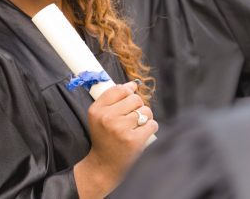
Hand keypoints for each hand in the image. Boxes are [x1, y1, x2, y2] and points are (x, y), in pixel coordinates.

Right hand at [73, 81, 157, 198]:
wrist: (105, 164)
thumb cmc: (104, 138)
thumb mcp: (98, 117)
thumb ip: (112, 99)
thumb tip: (132, 85)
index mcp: (97, 110)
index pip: (119, 90)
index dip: (128, 91)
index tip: (129, 98)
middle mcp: (107, 118)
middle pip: (135, 99)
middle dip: (138, 106)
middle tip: (132, 117)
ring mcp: (120, 129)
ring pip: (145, 111)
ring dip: (146, 117)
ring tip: (137, 126)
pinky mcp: (134, 140)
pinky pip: (152, 124)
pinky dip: (151, 128)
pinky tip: (142, 134)